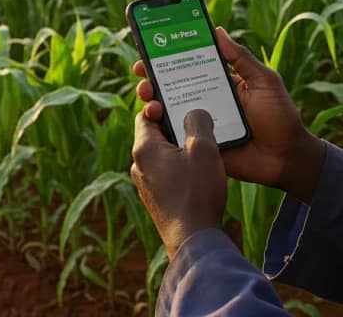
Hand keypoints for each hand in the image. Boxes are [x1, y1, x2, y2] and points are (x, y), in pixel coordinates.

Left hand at [131, 108, 225, 258]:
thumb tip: (194, 112)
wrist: (193, 240)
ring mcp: (146, 185)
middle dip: (174, 125)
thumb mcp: (204, 149)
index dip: (162, 104)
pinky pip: (166, 173)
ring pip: (161, 155)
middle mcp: (138, 166)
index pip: (145, 114)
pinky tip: (199, 172)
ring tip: (202, 147)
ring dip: (179, 147)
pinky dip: (179, 166)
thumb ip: (197, 122)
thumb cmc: (197, 193)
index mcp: (144, 149)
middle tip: (197, 121)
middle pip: (154, 134)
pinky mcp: (156, 199)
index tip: (181, 103)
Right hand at [133, 27, 324, 203]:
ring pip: (169, 112)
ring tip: (148, 97)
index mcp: (220, 83)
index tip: (151, 47)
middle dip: (152, 78)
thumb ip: (241, 58)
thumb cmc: (280, 116)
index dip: (169, 57)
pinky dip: (162, 130)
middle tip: (142, 72)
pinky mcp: (199, 147)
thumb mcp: (264, 81)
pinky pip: (176, 138)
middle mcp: (206, 102)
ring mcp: (200, 125)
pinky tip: (152, 122)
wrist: (287, 158)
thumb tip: (218, 30)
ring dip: (152, 102)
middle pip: (172, 88)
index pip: (189, 66)